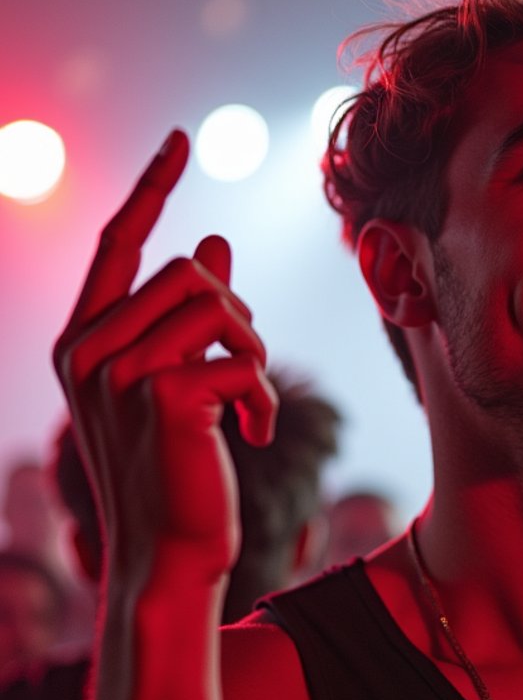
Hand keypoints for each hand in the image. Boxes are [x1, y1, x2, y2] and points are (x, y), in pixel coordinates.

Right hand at [53, 130, 277, 587]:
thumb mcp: (180, 386)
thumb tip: (214, 242)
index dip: (152, 190)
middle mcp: (86, 350)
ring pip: (218, 306)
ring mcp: (116, 371)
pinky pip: (243, 358)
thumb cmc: (176, 475)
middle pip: (188, 273)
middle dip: (237, 318)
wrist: (170, 558)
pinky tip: (255, 435)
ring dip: (255, 353)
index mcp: (82, 342)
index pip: (118, 245)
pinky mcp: (161, 395)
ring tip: (248, 403)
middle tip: (246, 374)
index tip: (181, 141)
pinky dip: (264, 397)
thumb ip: (191, 317)